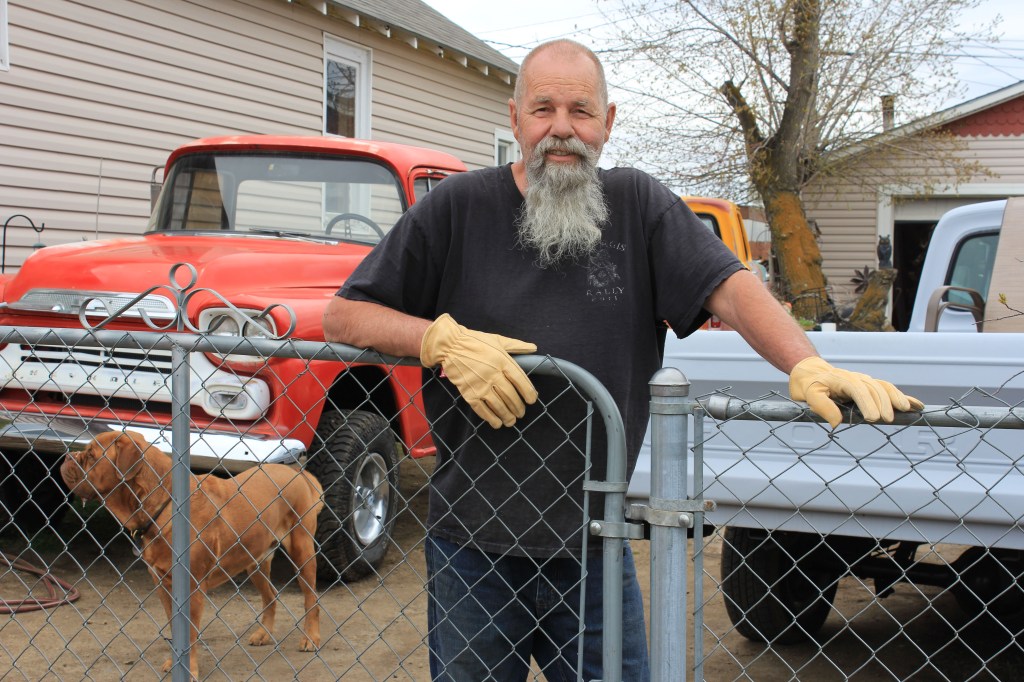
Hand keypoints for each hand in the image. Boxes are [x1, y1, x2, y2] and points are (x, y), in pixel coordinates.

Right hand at [421, 314, 537, 427]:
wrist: (450, 345)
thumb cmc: (475, 341)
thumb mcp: (498, 340)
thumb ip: (517, 346)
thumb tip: (534, 348)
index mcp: (503, 361)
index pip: (521, 381)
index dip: (528, 393)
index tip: (532, 400)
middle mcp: (493, 375)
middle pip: (511, 396)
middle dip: (518, 407)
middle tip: (521, 413)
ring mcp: (480, 386)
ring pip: (499, 406)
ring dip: (507, 416)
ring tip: (511, 421)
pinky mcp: (469, 393)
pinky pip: (482, 410)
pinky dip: (491, 418)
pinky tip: (496, 423)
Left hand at [788, 356, 924, 428]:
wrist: (810, 372)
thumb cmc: (809, 386)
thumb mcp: (809, 395)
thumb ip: (822, 407)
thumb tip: (836, 423)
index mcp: (842, 380)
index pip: (857, 389)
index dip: (866, 402)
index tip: (872, 418)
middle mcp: (856, 379)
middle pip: (874, 389)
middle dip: (882, 403)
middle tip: (887, 420)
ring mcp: (865, 381)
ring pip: (884, 388)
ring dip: (896, 398)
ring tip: (906, 410)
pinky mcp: (870, 387)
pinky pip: (888, 389)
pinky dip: (903, 397)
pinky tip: (916, 405)